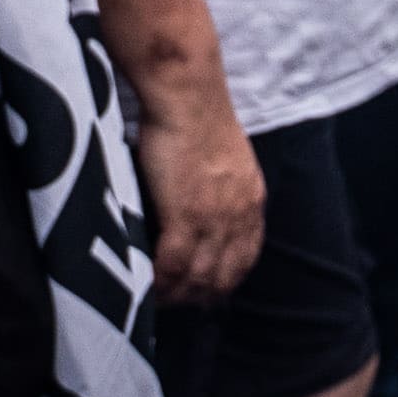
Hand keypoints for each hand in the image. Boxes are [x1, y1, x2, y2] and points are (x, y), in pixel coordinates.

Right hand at [146, 85, 265, 299]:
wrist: (187, 94)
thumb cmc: (197, 115)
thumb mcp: (228, 157)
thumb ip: (223, 187)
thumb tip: (204, 204)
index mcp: (252, 198)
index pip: (247, 255)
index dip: (227, 279)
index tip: (209, 291)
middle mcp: (239, 214)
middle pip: (224, 274)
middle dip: (201, 295)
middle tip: (178, 302)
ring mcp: (214, 218)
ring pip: (198, 276)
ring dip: (177, 293)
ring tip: (157, 299)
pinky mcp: (185, 215)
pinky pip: (172, 265)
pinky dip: (158, 281)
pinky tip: (146, 285)